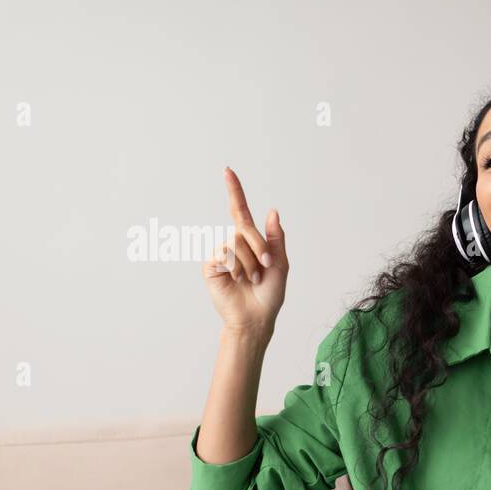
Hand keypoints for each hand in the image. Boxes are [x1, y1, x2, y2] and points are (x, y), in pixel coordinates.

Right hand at [202, 166, 288, 334]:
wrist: (256, 317)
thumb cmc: (269, 294)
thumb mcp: (279, 263)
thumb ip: (275, 237)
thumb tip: (272, 210)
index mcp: (250, 242)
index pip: (241, 212)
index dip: (235, 191)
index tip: (228, 171)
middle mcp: (233, 245)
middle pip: (245, 229)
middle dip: (259, 247)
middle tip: (265, 266)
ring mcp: (221, 254)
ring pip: (236, 243)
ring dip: (250, 263)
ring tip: (251, 280)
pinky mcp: (211, 265)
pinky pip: (226, 254)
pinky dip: (237, 268)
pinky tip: (238, 281)